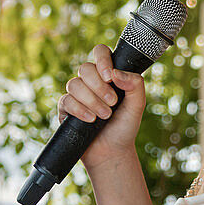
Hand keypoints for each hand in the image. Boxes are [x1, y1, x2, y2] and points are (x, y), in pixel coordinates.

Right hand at [58, 44, 146, 170]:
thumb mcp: (138, 105)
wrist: (112, 152)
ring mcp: (77, 95)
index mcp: (107, 75)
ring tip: (104, 115)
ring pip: (74, 84)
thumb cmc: (125, 127)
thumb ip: (135, 85)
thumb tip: (116, 73)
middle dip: (99, 87)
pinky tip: (91, 120)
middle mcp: (90, 82)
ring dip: (92, 100)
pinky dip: (80, 110)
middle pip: (85, 68)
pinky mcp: (66, 109)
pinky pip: (66, 100)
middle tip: (112, 103)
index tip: (110, 77)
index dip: (102, 60)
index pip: (100, 52)